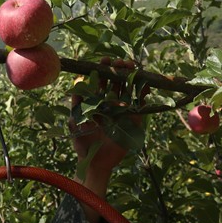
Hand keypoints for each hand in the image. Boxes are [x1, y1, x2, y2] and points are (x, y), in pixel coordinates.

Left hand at [68, 58, 145, 222]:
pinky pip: (140, 103)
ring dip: (132, 76)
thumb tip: (76, 85)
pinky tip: (145, 84)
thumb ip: (76, 104)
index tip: (105, 60)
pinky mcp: (134, 118)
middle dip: (119, 69)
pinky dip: (143, 92)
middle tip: (121, 62)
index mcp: (95, 100)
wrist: (96, 162)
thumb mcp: (76, 122)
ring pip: (129, 88)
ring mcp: (123, 109)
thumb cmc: (82, 143)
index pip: (100, 79)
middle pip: (116, 80)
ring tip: (134, 67)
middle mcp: (109, 102)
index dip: (103, 68)